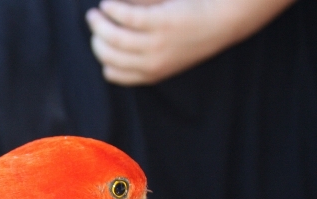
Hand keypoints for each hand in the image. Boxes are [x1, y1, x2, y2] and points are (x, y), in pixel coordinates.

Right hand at [85, 0, 295, 85]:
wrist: (224, 21)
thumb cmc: (195, 36)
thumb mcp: (170, 58)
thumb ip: (143, 59)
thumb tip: (111, 54)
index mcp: (152, 74)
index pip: (113, 73)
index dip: (103, 58)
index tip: (101, 43)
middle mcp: (151, 62)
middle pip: (109, 55)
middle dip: (96, 39)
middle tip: (93, 24)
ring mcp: (155, 43)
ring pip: (113, 37)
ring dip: (98, 24)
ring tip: (95, 14)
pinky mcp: (160, 22)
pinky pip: (126, 17)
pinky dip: (112, 10)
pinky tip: (107, 4)